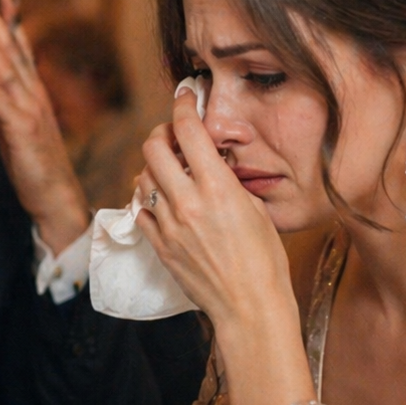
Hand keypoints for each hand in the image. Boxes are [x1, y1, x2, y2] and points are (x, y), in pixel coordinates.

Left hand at [0, 0, 89, 254]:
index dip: (9, 21)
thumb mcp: (10, 135)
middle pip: (10, 46)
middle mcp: (34, 93)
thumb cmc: (32, 167)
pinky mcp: (22, 128)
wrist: (54, 197)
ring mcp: (30, 108)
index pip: (20, 47)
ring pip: (3, 65)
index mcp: (33, 92)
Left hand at [134, 87, 313, 404]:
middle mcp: (188, 202)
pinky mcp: (160, 245)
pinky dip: (147, 199)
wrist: (250, 306)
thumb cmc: (264, 261)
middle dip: (160, 133)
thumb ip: (228, 183)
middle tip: (171, 135)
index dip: (183, 107)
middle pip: (153, 148)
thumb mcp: (255, 210)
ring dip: (152, 167)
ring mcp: (169, 225)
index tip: (184, 98)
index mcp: (218, 188)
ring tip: (168, 169)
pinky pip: (141, 211)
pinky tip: (161, 200)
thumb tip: (212, 164)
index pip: (190, 132)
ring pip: (142, 178)